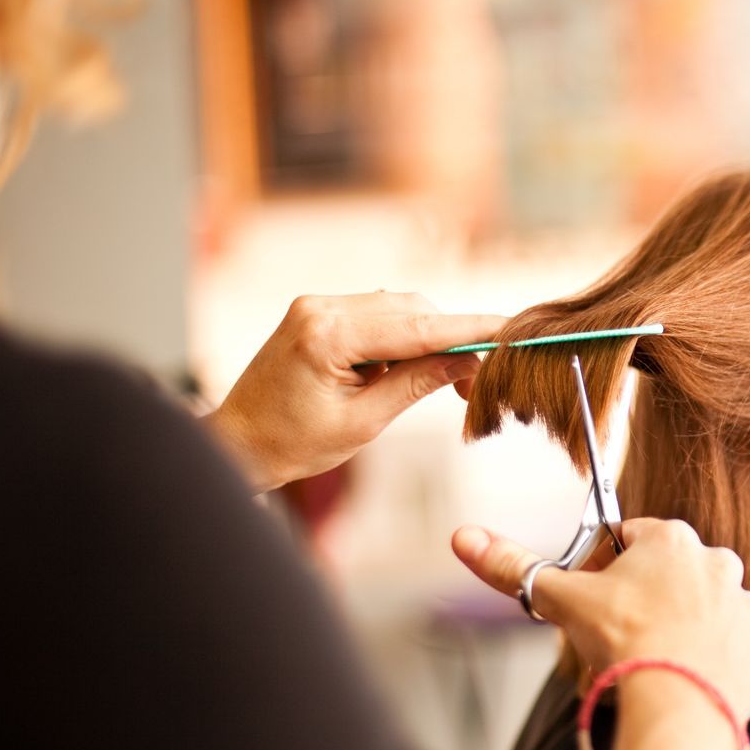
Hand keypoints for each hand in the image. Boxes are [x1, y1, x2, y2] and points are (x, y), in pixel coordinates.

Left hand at [205, 293, 508, 492]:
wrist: (239, 442)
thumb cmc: (292, 444)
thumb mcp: (363, 422)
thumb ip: (417, 384)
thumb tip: (468, 360)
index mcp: (327, 335)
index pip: (416, 326)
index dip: (468, 328)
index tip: (510, 328)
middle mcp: (321, 307)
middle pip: (411, 309)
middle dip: (450, 339)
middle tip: (476, 383)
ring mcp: (317, 305)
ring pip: (398, 309)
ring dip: (427, 340)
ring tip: (446, 382)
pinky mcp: (319, 313)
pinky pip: (377, 315)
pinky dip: (402, 339)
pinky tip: (406, 371)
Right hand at [452, 518, 749, 725]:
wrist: (677, 705)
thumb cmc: (624, 644)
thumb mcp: (561, 600)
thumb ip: (513, 567)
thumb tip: (462, 537)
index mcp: (673, 540)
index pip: (632, 540)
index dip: (608, 570)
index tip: (596, 602)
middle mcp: (720, 563)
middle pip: (674, 578)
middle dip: (650, 604)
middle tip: (622, 643)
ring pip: (714, 614)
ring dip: (691, 634)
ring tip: (661, 666)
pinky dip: (729, 665)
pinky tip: (703, 679)